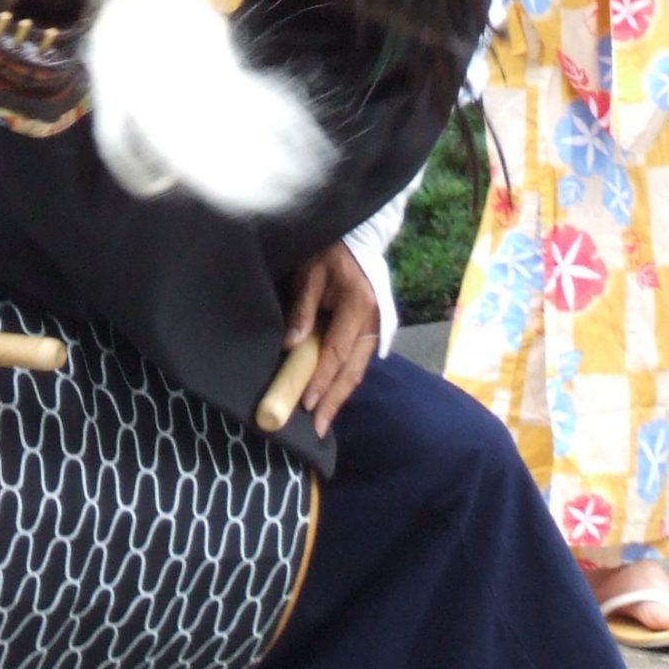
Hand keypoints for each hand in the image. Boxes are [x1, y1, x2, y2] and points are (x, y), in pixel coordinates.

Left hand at [282, 242, 379, 437]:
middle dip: (334, 401)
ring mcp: (377, 329)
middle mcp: (374, 323)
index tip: (307, 403)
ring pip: (357, 371)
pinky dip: (343, 382)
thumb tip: (291, 345)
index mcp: (359, 307)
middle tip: (317, 429)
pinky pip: (356, 363)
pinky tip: (330, 399)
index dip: (322, 379)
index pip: (336, 352)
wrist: (358, 239)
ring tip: (322, 422)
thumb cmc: (329, 253)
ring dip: (339, 397)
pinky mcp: (372, 333)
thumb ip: (302, 307)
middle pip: (352, 371)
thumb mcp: (310, 273)